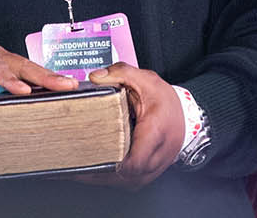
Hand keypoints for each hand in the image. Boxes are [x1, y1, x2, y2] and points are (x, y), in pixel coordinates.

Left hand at [0, 33, 74, 97]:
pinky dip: (42, 80)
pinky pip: (25, 73)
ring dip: (49, 78)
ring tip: (70, 86)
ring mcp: (2, 59)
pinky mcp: (5, 67)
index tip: (23, 91)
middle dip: (45, 76)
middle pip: (22, 65)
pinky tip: (57, 89)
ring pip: (28, 68)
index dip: (9, 80)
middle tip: (66, 85)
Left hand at [87, 64, 184, 187]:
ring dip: (99, 178)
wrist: (183, 117)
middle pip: (123, 176)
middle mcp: (156, 157)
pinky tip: (89, 171)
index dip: (112, 163)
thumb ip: (120, 73)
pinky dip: (107, 179)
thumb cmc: (166, 102)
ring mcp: (151, 170)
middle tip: (72, 161)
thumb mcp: (145, 79)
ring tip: (75, 168)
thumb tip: (95, 78)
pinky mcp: (145, 175)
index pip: (135, 161)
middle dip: (97, 171)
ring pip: (122, 183)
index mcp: (154, 132)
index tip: (88, 156)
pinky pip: (125, 183)